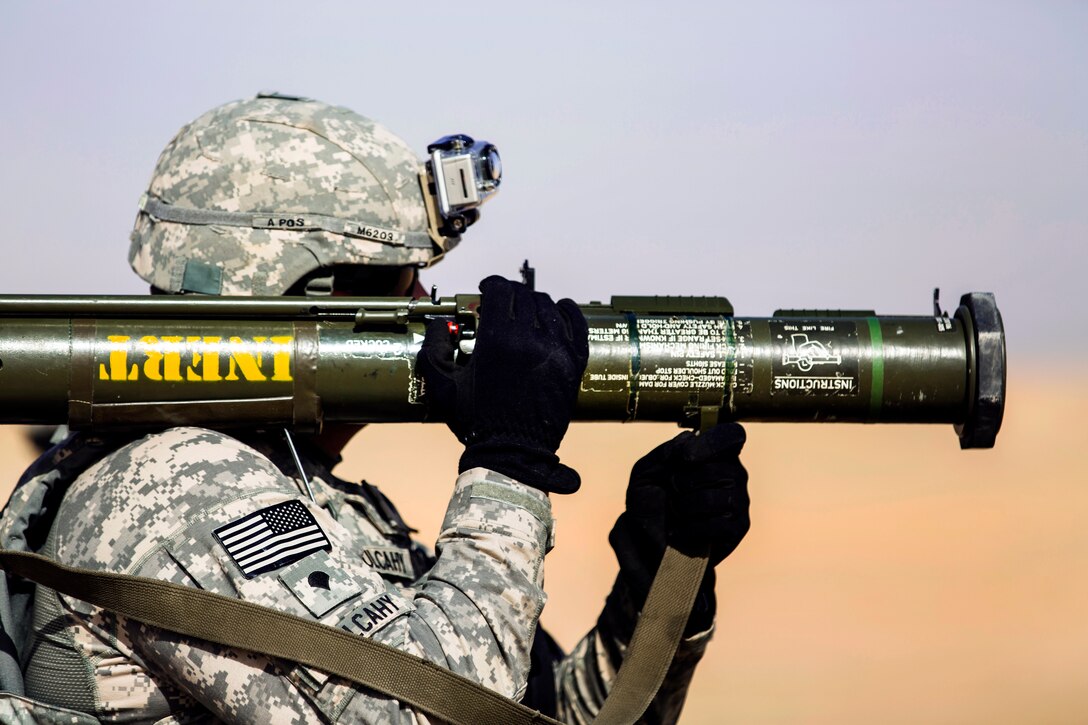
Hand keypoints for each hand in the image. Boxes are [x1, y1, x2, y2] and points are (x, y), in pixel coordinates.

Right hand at [416, 276, 588, 492]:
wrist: (513, 452)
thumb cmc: (477, 421)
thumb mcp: (442, 385)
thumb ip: (434, 348)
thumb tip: (438, 323)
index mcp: (497, 338)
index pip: (499, 289)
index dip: (491, 285)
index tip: (487, 289)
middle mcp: (530, 338)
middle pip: (523, 295)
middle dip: (510, 294)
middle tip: (503, 303)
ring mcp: (556, 349)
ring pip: (549, 306)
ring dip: (534, 303)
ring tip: (526, 311)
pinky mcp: (574, 362)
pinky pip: (576, 323)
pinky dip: (567, 311)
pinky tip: (558, 309)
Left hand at [608, 422, 749, 632]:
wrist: (649, 544)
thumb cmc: (651, 503)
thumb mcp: (646, 473)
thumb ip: (665, 453)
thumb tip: (688, 442)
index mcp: (712, 452)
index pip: (731, 435)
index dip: (711, 444)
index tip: (685, 458)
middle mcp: (732, 473)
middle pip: (718, 469)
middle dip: (684, 483)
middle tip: (673, 493)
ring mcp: (739, 501)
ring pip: (716, 498)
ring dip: (685, 508)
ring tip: (677, 513)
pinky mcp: (737, 527)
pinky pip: (718, 524)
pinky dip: (691, 529)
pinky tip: (681, 531)